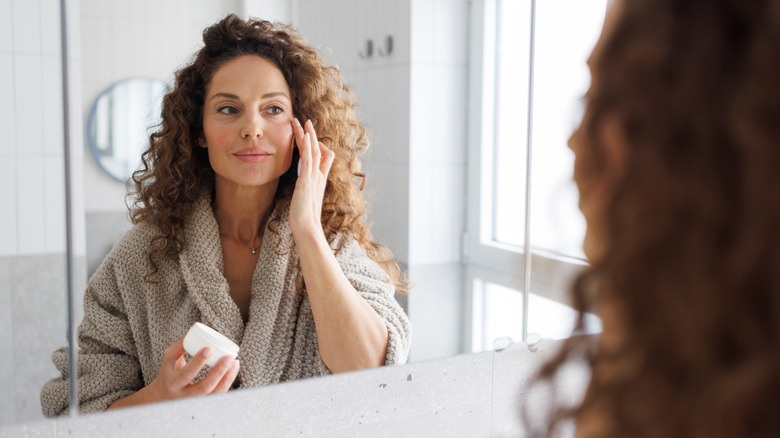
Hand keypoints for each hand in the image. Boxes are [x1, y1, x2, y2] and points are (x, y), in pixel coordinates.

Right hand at [147, 336, 239, 401]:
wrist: (164, 396)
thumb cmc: (169, 372)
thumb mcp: (169, 359)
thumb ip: (180, 345)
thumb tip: (195, 328)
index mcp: (173, 382)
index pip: (187, 373)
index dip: (199, 362)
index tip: (209, 348)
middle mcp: (183, 395)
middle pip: (204, 387)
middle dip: (218, 371)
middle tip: (228, 356)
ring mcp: (195, 402)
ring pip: (214, 394)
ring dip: (227, 378)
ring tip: (235, 362)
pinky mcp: (204, 403)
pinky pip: (219, 395)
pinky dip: (228, 381)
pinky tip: (233, 368)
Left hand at [289, 118, 334, 236]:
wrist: (307, 228)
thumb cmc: (304, 218)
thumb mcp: (305, 199)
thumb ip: (304, 190)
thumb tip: (300, 187)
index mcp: (319, 180)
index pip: (322, 156)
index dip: (315, 144)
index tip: (306, 135)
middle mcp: (319, 176)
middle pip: (318, 149)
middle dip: (311, 134)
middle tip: (304, 121)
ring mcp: (314, 178)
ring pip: (314, 150)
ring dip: (308, 134)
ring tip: (301, 121)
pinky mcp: (307, 181)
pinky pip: (309, 159)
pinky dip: (308, 146)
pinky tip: (304, 135)